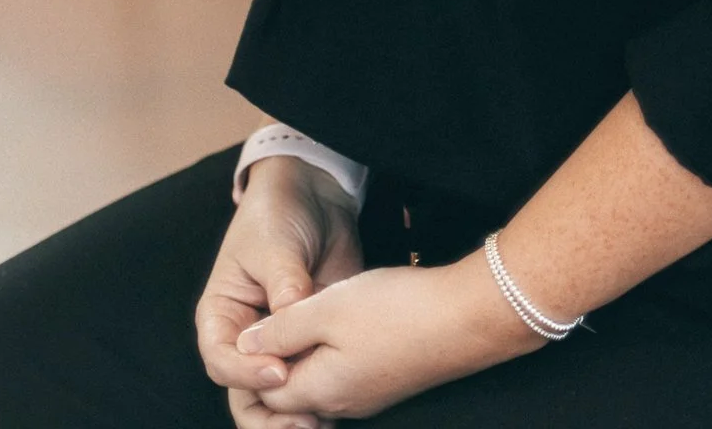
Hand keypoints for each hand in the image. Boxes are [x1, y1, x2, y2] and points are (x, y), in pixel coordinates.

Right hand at [197, 157, 365, 428]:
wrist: (315, 193)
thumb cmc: (278, 213)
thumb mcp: (274, 245)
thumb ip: (284, 284)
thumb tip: (293, 319)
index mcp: (222, 315)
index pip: (222, 360)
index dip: (246, 373)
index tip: (280, 372)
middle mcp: (246, 337)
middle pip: (245, 393)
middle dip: (269, 414)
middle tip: (302, 422)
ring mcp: (279, 342)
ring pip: (278, 395)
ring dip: (296, 412)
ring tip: (322, 422)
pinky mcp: (310, 339)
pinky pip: (311, 376)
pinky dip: (321, 394)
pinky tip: (341, 403)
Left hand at [235, 251, 542, 419]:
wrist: (466, 318)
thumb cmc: (396, 310)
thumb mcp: (327, 308)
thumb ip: (282, 327)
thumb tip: (246, 344)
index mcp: (319, 389)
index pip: (264, 391)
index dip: (252, 359)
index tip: (256, 319)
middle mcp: (341, 403)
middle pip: (291, 392)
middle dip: (277, 358)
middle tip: (278, 316)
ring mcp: (369, 395)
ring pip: (319, 380)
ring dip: (306, 352)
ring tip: (308, 312)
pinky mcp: (389, 380)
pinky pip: (345, 374)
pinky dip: (332, 351)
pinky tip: (342, 319)